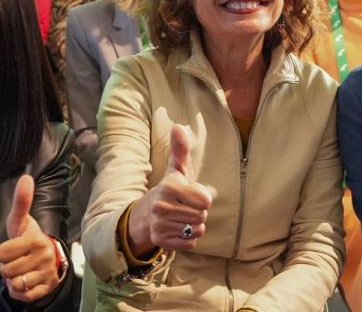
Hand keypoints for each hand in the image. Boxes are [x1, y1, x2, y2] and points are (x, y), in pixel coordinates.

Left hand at [0, 175, 60, 301]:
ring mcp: (46, 272)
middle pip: (5, 270)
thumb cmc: (29, 239)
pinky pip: (22, 294)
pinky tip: (26, 280)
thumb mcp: (22, 222)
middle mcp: (44, 256)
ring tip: (22, 269)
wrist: (51, 259)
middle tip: (17, 260)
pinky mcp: (46, 287)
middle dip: (6, 266)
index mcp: (36, 240)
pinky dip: (19, 291)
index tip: (12, 249)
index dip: (1, 253)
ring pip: (13, 283)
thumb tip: (26, 177)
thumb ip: (21, 202)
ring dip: (12, 279)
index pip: (1, 253)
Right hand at [128, 125, 212, 254]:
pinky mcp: (160, 240)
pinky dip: (188, 239)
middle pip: (202, 215)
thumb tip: (178, 126)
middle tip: (185, 207)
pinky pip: (190, 243)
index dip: (204, 198)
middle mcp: (162, 205)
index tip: (191, 194)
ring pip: (197, 229)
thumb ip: (180, 149)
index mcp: (170, 186)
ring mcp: (160, 224)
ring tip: (180, 217)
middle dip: (198, 212)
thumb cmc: (171, 189)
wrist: (147, 214)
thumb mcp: (177, 169)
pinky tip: (177, 230)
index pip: (206, 200)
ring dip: (193, 225)